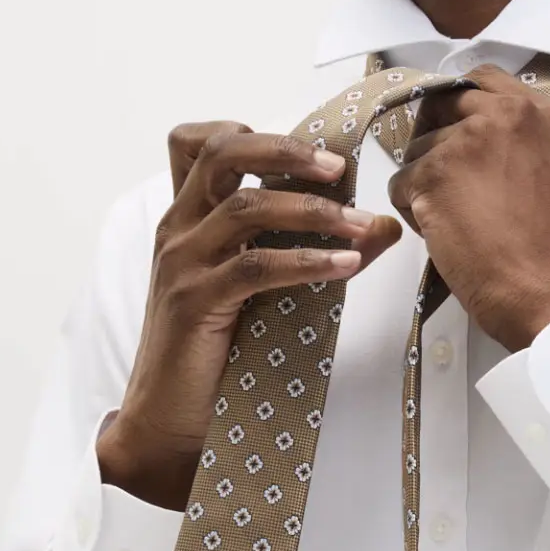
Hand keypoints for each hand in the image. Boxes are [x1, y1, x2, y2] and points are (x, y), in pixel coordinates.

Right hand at [97, 122, 401, 509]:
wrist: (168, 421)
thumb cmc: (213, 350)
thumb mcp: (260, 287)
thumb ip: (307, 247)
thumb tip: (380, 225)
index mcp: (186, 218)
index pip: (194, 143)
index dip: (244, 130)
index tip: (304, 150)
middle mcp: (178, 230)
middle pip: (223, 154)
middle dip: (286, 151)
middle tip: (338, 167)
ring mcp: (182, 264)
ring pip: (247, 209)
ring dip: (313, 211)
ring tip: (361, 224)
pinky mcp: (194, 303)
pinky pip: (254, 266)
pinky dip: (306, 262)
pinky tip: (345, 266)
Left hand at [388, 65, 549, 352]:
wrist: (547, 291)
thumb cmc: (547, 243)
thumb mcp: (546, 165)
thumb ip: (514, 136)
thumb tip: (461, 126)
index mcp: (544, 110)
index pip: (481, 79)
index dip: (460, 107)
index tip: (460, 138)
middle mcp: (508, 112)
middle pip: (440, 105)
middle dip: (436, 142)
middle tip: (453, 185)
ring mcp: (469, 138)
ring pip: (417, 148)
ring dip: (426, 183)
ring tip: (461, 219)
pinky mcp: (434, 171)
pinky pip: (400, 182)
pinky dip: (414, 211)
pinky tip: (447, 233)